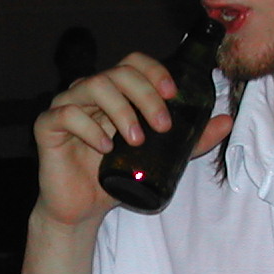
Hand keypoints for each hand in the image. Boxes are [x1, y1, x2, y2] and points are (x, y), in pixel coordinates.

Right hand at [30, 53, 230, 229]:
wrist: (82, 210)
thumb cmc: (115, 177)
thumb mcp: (160, 157)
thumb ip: (190, 140)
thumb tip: (225, 121)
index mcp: (115, 92)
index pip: (133, 63)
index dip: (153, 71)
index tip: (172, 93)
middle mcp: (90, 92)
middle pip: (118, 72)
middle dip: (145, 94)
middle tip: (162, 124)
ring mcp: (67, 106)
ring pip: (93, 86)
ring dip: (121, 110)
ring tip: (136, 140)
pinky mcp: (48, 127)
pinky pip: (67, 114)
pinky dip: (88, 127)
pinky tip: (104, 146)